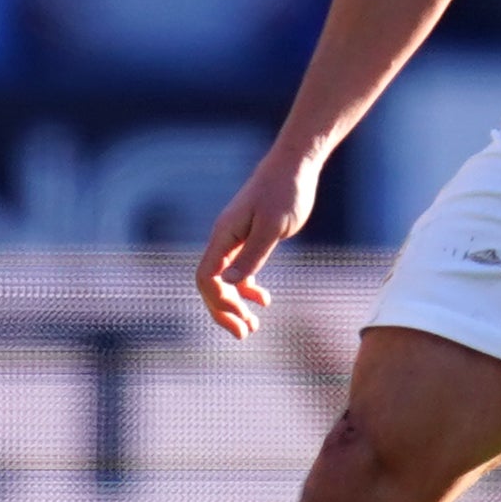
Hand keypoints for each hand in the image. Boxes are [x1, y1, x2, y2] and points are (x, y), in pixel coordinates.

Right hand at [197, 148, 323, 337]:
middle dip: (223, 311)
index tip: (239, 317)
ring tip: (252, 327)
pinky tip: (263, 299)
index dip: (217, 301)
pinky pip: (240, 271)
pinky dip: (247, 288)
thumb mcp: (274, 226)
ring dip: (235, 304)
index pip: (207, 277)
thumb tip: (230, 282)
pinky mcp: (249, 239)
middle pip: (211, 284)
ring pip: (225, 280)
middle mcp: (224, 240)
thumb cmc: (285, 192)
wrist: (294, 167)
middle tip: (243, 334)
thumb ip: (253, 253)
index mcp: (224, 236)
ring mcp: (235, 240)